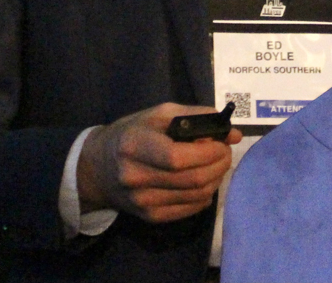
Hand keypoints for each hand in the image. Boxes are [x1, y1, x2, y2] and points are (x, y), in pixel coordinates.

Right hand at [77, 102, 241, 223]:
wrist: (98, 168)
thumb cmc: (132, 133)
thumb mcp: (158, 115)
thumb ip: (195, 118)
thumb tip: (232, 133)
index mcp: (134, 145)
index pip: (176, 157)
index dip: (207, 152)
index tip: (222, 142)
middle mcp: (135, 177)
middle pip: (191, 179)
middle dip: (218, 164)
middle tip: (225, 152)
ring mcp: (142, 202)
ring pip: (195, 196)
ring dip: (216, 178)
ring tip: (217, 164)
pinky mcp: (150, 217)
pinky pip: (190, 209)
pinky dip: (206, 194)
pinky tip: (204, 180)